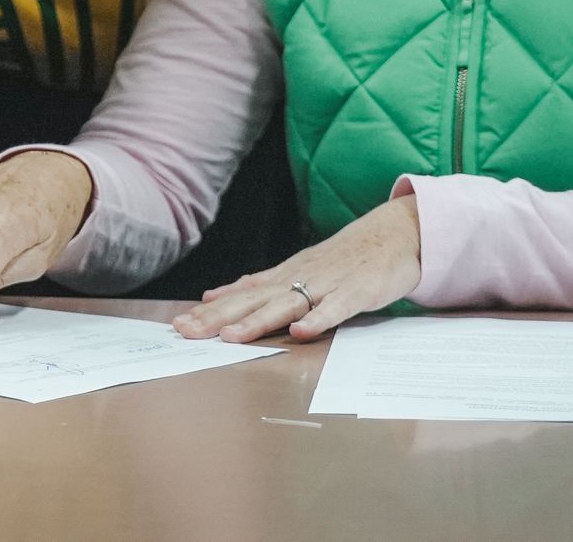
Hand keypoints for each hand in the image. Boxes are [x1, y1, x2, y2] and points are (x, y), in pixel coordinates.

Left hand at [173, 195, 422, 343]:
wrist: (393, 234)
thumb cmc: (342, 258)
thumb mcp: (295, 269)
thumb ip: (258, 285)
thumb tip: (214, 296)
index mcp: (284, 275)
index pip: (240, 294)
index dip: (210, 310)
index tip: (180, 324)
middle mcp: (299, 277)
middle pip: (254, 300)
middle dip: (219, 317)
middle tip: (187, 331)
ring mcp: (327, 284)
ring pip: (287, 304)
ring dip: (258, 321)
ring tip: (231, 337)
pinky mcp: (357, 292)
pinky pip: (336, 309)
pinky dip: (319, 320)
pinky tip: (301, 333)